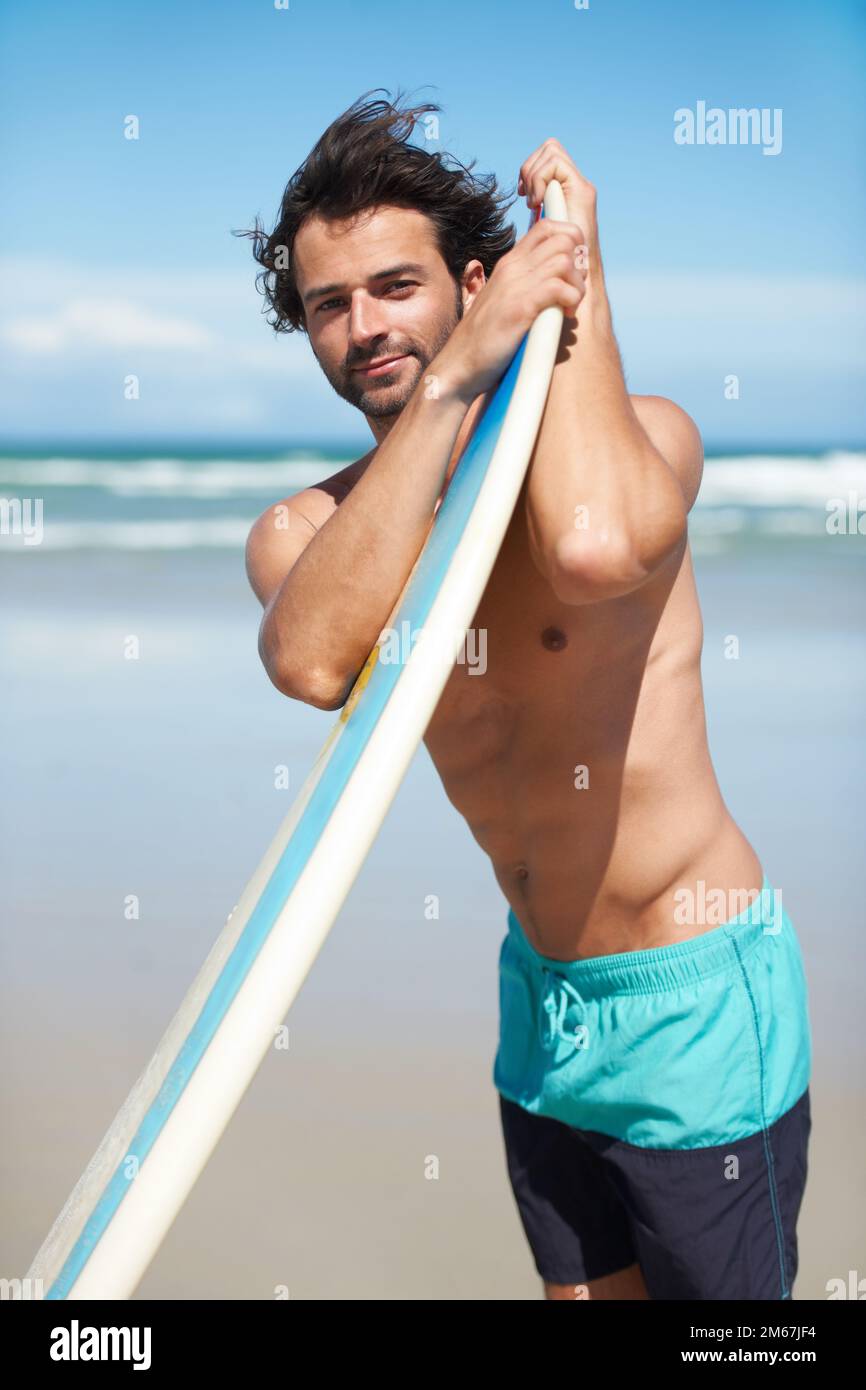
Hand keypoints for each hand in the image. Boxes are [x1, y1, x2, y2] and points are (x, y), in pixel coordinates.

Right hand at [435, 217, 586, 404]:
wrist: (459, 365)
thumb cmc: (485, 341)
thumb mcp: (505, 302)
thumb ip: (526, 287)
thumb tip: (556, 283)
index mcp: (510, 264)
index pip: (547, 227)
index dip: (571, 240)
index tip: (574, 271)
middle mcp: (512, 268)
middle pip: (562, 237)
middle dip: (580, 261)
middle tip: (575, 289)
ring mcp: (515, 286)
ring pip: (564, 259)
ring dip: (577, 284)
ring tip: (570, 306)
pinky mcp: (519, 308)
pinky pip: (559, 287)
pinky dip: (571, 300)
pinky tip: (565, 316)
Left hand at [518, 139, 599, 280]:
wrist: (568, 280)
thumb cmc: (550, 265)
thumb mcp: (537, 234)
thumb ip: (536, 214)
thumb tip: (524, 202)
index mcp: (564, 193)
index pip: (546, 158)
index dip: (529, 170)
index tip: (522, 195)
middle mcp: (575, 186)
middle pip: (550, 147)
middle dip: (530, 167)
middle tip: (526, 196)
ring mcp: (580, 187)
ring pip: (551, 150)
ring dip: (533, 174)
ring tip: (533, 202)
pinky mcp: (582, 191)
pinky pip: (554, 164)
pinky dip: (539, 179)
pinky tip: (536, 203)